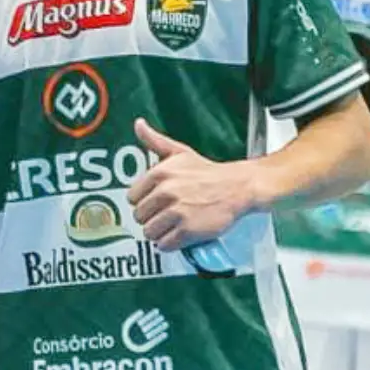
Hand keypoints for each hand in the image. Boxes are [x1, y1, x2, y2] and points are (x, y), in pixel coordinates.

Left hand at [126, 118, 250, 250]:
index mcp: (160, 173)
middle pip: (140, 217)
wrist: (236, 186)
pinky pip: (165, 244)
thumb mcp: (179, 152)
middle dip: (150, 218)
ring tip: (170, 225)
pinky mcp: (188, 230)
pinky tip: (176, 235)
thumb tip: (138, 124)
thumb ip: (154, 140)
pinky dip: (168, 244)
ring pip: (150, 232)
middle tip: (164, 214)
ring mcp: (177, 212)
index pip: (132, 197)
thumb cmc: (207, 171)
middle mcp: (166, 192)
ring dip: (159, 232)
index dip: (143, 201)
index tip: (153, 202)